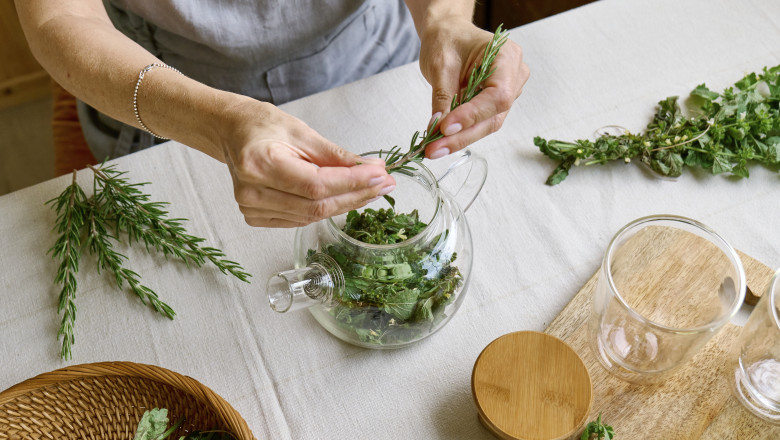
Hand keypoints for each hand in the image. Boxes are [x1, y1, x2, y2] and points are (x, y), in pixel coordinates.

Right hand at [221, 100, 395, 227]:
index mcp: (258, 164)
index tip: (381, 175)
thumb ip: (336, 155)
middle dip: (356, 195)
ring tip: (372, 189)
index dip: (353, 183)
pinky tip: (345, 197)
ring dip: (346, 204)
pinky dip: (325, 209)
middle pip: (316, 206)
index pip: (316, 184)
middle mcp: (251, 192)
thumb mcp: (301, 132)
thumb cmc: (262, 125)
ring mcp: (251, 208)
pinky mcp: (255, 218)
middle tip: (385, 184)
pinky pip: (300, 220)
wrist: (231, 132)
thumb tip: (372, 169)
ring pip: (311, 216)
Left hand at [418, 20, 529, 157]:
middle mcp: (515, 75)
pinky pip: (482, 123)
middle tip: (434, 149)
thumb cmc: (447, 40)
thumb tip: (438, 129)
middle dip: (462, 135)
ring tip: (434, 149)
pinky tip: (441, 142)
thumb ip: (443, 97)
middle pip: (494, 116)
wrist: (449, 33)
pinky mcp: (496, 103)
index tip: (445, 128)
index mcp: (506, 56)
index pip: (497, 96)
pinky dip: (462, 133)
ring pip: (488, 124)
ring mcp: (510, 90)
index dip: (472, 116)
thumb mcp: (440, 64)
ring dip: (460, 139)